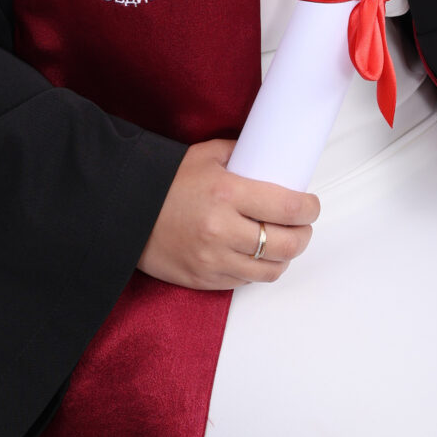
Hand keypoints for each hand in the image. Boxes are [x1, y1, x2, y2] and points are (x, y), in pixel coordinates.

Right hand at [136, 139, 319, 289]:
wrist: (125, 211)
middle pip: (285, 245)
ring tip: (282, 243)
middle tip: (303, 226)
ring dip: (283, 257)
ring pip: (270, 271)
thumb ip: (243, 155)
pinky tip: (255, 254)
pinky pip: (245, 282)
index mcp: (226, 194)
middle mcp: (222, 230)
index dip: (308, 209)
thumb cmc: (166, 181)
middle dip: (303, 235)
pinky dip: (257, 269)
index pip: (286, 208)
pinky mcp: (203, 280)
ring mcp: (213, 260)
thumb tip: (272, 157)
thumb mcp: (207, 155)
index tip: (311, 205)